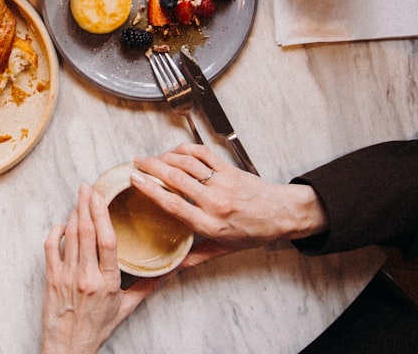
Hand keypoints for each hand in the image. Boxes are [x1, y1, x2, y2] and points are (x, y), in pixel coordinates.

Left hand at [40, 185, 160, 353]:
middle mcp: (87, 277)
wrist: (68, 347)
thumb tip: (168, 272)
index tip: (100, 196)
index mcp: (109, 282)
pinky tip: (63, 225)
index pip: (107, 241)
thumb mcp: (126, 308)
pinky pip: (50, 247)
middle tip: (86, 187)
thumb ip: (146, 287)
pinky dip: (56, 231)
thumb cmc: (97, 328)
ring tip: (79, 200)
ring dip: (73, 214)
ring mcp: (67, 276)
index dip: (102, 215)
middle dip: (86, 205)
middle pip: (86, 232)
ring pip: (69, 236)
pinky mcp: (51, 278)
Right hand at [132, 144, 327, 251]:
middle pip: (175, 178)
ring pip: (187, 163)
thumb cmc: (255, 232)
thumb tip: (173, 267)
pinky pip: (203, 153)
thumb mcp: (225, 250)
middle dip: (151, 167)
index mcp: (210, 224)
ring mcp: (222, 183)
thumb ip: (196, 257)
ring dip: (165, 156)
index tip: (134, 179)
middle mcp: (214, 202)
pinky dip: (185, 149)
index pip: (173, 204)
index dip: (150, 190)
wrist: (283, 214)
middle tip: (136, 163)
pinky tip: (174, 151)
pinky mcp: (230, 169)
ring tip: (151, 158)